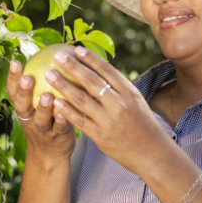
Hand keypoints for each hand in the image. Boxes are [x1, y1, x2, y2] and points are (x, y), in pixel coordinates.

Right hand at [6, 60, 76, 161]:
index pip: (13, 91)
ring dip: (42, 108)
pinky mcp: (56, 138)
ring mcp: (42, 129)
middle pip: (21, 105)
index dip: (12, 78)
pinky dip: (61, 121)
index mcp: (23, 107)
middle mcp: (28, 118)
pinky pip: (58, 128)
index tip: (16, 62)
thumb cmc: (47, 120)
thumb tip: (52, 55)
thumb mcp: (38, 104)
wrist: (50, 154)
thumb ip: (42, 84)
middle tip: (27, 78)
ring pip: (39, 119)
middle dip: (23, 92)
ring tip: (47, 96)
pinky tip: (66, 112)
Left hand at [45, 46, 176, 174]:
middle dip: (72, 66)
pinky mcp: (100, 136)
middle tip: (57, 56)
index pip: (107, 71)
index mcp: (129, 92)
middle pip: (92, 81)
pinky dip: (66, 110)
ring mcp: (109, 120)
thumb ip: (119, 89)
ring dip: (63, 85)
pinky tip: (54, 102)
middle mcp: (119, 104)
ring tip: (49, 75)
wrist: (153, 153)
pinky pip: (79, 120)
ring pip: (82, 99)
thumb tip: (99, 72)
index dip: (91, 59)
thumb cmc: (143, 126)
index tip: (77, 49)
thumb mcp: (136, 102)